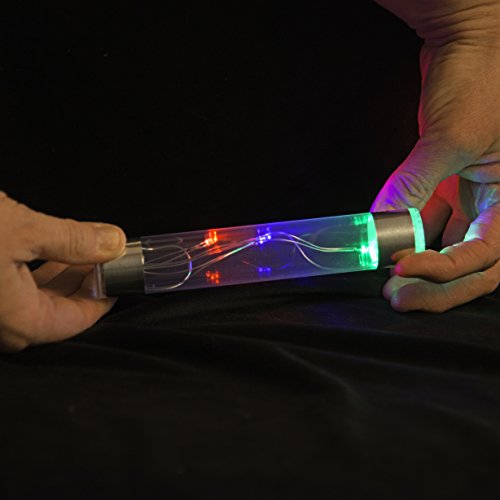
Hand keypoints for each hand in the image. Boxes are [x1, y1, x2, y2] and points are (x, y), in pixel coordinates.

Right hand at [0, 192, 125, 350]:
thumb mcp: (23, 231)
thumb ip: (74, 240)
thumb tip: (113, 243)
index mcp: (17, 320)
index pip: (76, 321)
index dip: (103, 299)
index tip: (121, 279)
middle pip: (55, 311)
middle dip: (85, 283)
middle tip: (106, 259)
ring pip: (32, 300)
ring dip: (61, 274)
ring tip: (82, 250)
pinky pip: (12, 291)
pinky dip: (34, 272)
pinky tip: (46, 250)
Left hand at [372, 1, 499, 311]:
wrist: (467, 44)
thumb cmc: (479, 79)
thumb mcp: (450, 137)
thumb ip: (413, 184)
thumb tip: (378, 224)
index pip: (484, 254)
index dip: (444, 269)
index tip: (401, 268)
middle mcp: (498, 203)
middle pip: (472, 264)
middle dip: (436, 286)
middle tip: (397, 298)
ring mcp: (473, 196)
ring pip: (451, 247)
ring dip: (421, 266)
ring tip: (388, 282)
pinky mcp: (449, 185)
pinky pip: (432, 222)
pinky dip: (411, 235)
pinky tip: (389, 245)